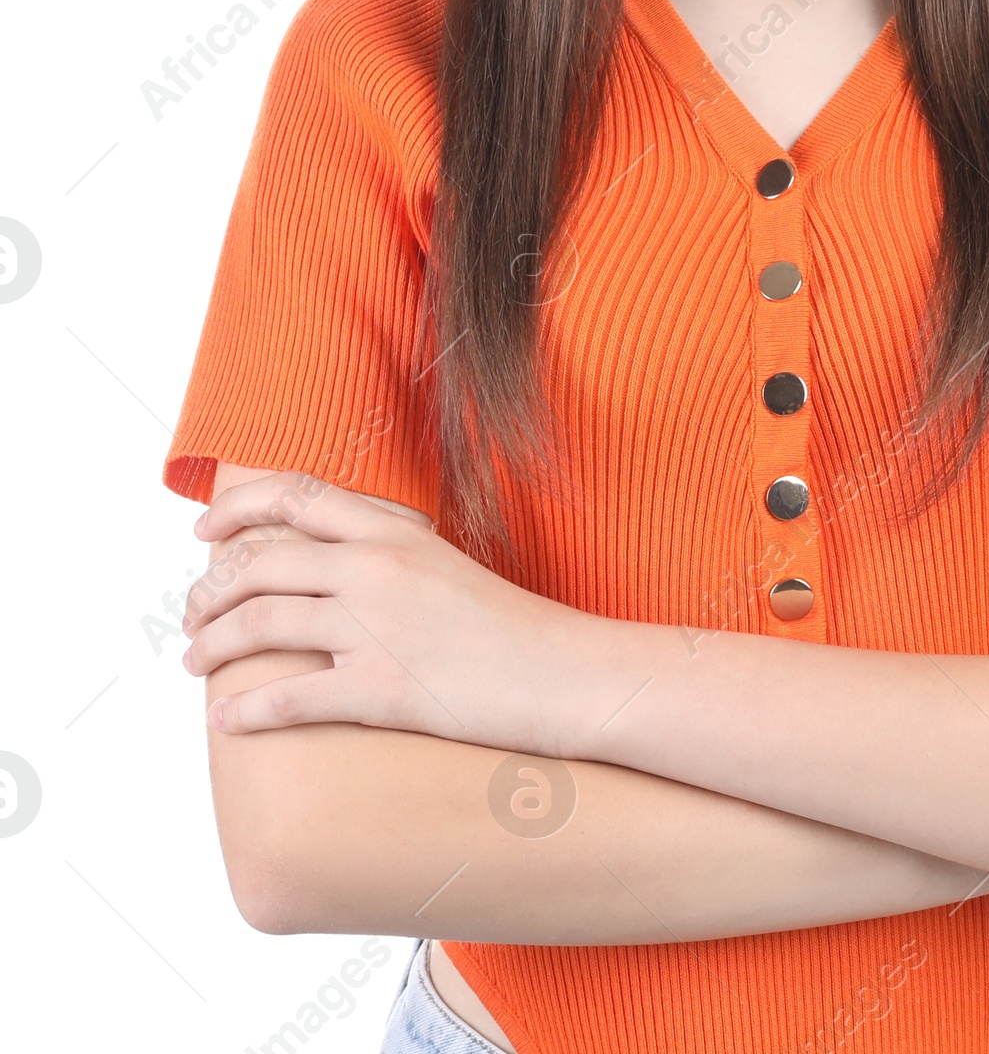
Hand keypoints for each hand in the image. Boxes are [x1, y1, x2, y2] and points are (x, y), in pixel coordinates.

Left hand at [182, 471, 586, 747]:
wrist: (567, 672)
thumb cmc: (512, 627)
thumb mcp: (444, 565)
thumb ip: (387, 555)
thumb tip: (328, 566)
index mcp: (393, 531)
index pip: (294, 496)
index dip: (237, 508)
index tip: (206, 531)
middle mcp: (377, 567)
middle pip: (260, 563)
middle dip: (210, 591)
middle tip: (192, 618)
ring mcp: (376, 626)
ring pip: (260, 624)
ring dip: (212, 645)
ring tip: (195, 662)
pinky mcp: (383, 689)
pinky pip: (291, 698)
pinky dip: (245, 711)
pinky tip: (225, 720)